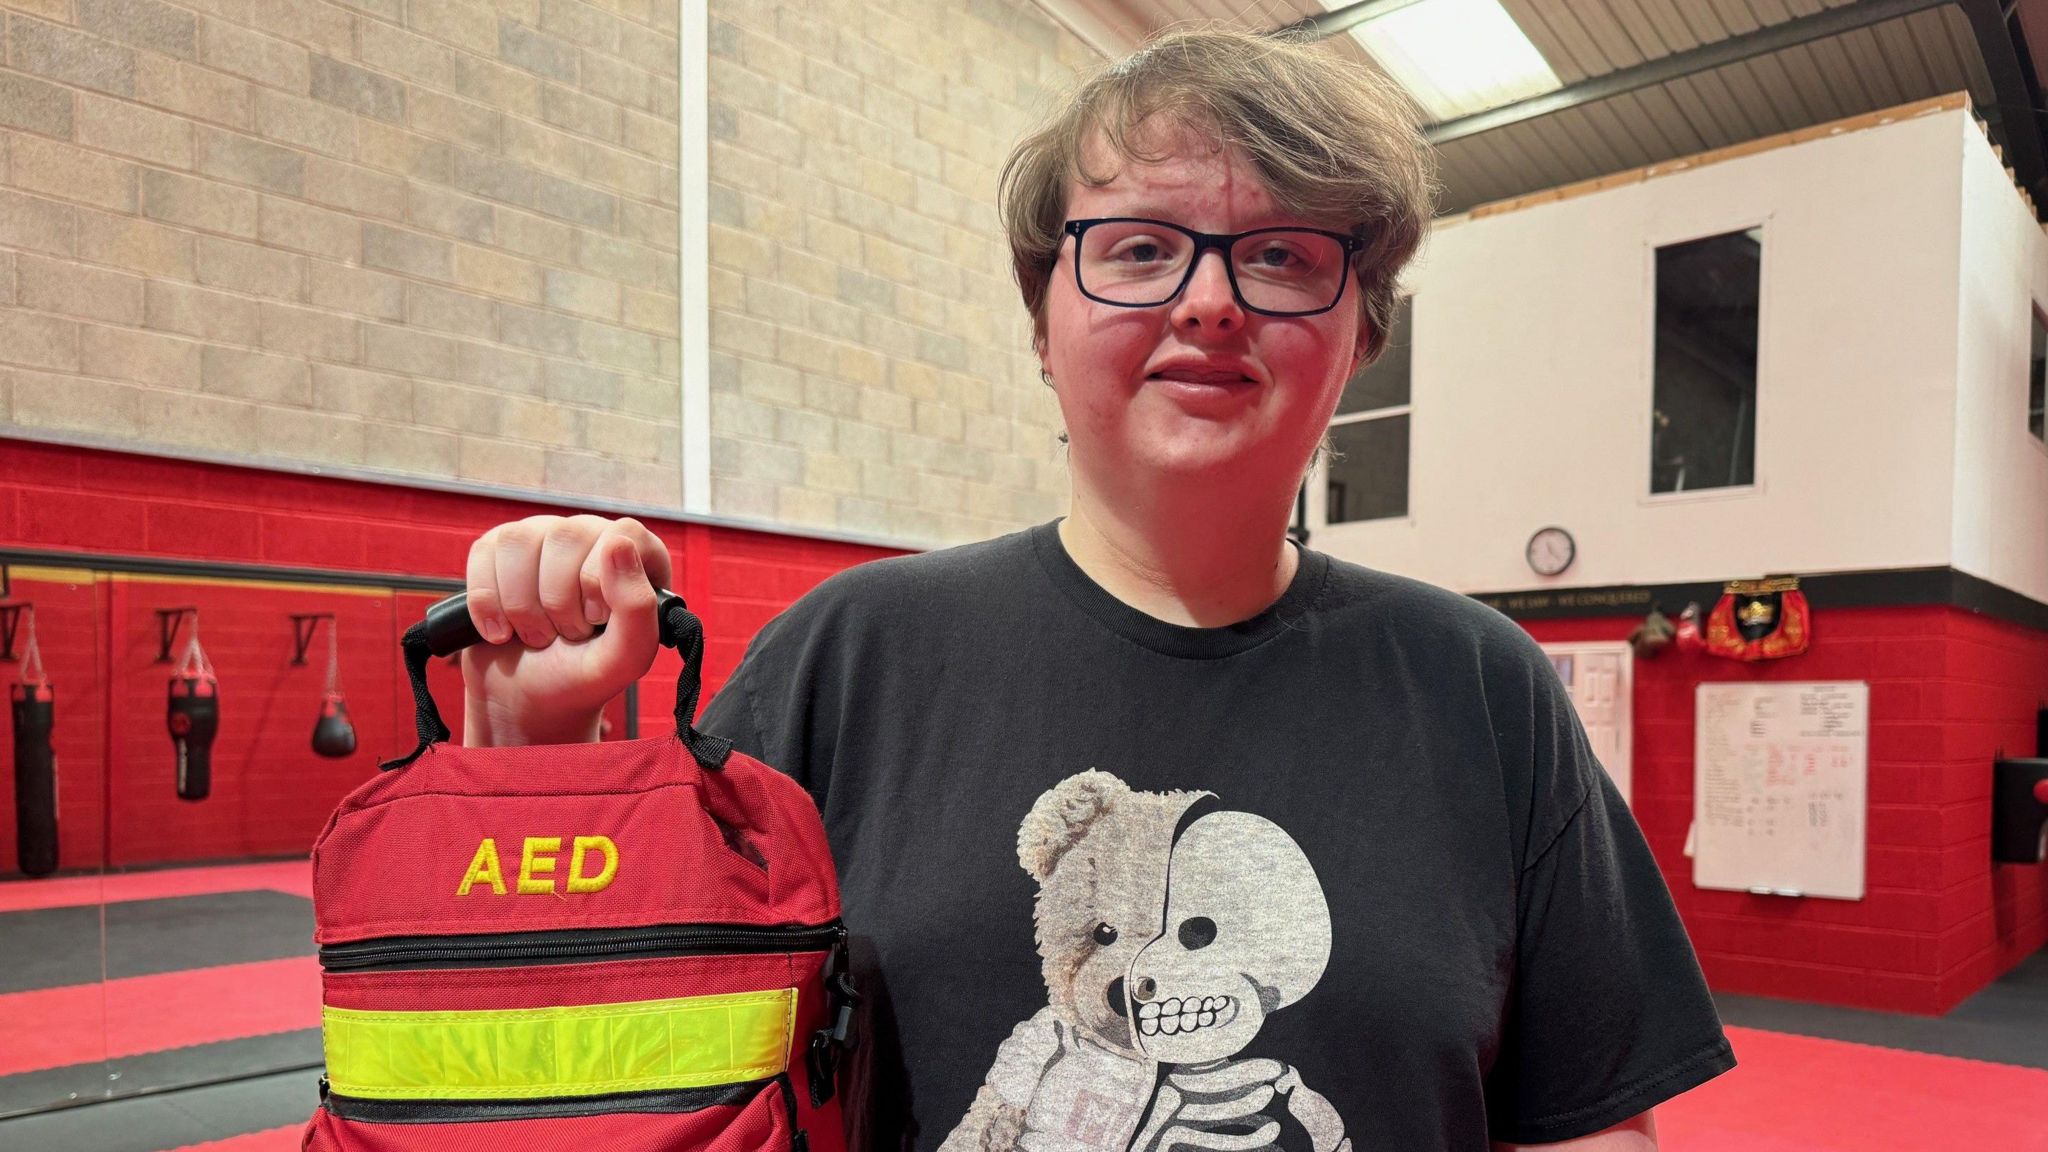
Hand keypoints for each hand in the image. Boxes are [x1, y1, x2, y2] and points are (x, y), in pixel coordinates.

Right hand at [459, 515, 673, 745]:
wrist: (525, 701)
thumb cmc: (580, 677)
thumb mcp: (623, 658)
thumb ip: (637, 606)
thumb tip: (618, 543)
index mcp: (637, 556)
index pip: (622, 535)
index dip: (600, 582)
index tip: (596, 620)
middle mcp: (591, 537)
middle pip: (566, 536)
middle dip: (559, 602)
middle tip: (567, 635)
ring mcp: (542, 538)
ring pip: (520, 541)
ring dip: (522, 606)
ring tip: (538, 634)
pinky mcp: (499, 550)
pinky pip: (483, 554)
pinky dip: (487, 604)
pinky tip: (502, 630)